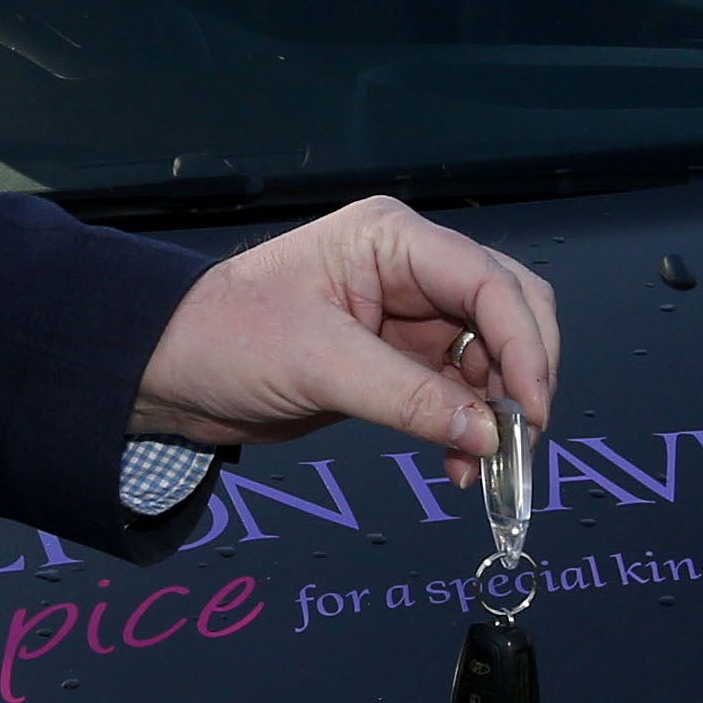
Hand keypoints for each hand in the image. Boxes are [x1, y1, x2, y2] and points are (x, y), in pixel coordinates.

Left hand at [133, 195, 555, 475]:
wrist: (171, 370)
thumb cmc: (226, 338)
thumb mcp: (319, 365)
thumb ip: (411, 399)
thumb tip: (489, 433)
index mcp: (392, 239)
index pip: (489, 282)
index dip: (524, 346)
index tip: (532, 410)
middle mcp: (411, 268)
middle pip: (508, 310)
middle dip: (523, 373)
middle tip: (521, 438)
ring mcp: (409, 314)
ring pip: (491, 356)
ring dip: (496, 410)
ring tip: (484, 463)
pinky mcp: (399, 359)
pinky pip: (458, 391)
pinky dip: (468, 427)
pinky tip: (459, 463)